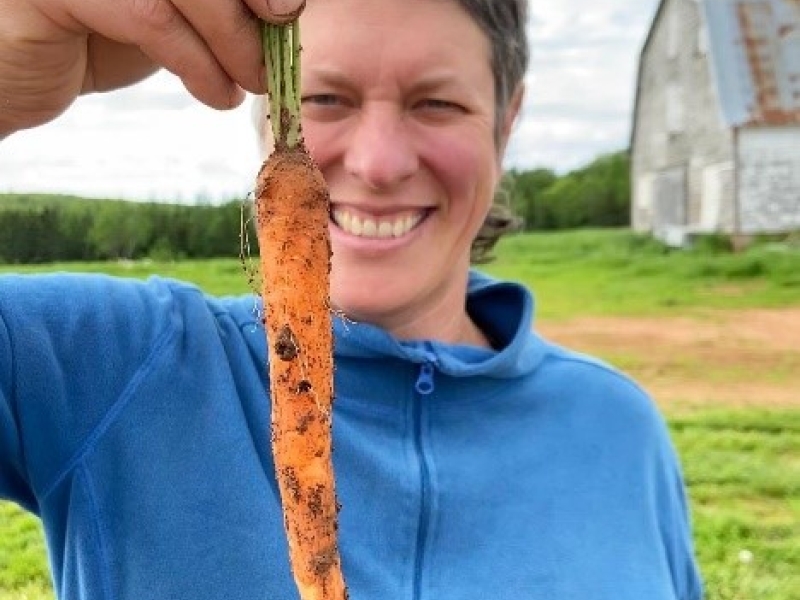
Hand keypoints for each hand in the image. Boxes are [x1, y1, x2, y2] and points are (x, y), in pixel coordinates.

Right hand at [0, 0, 304, 136]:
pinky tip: (217, 94)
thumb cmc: (94, 35)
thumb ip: (211, 1)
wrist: (12, 75)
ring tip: (253, 81)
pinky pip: (151, 17)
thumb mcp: (166, 8)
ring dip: (234, 39)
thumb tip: (287, 5)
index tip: (292, 2)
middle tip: (284, 28)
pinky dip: (197, 62)